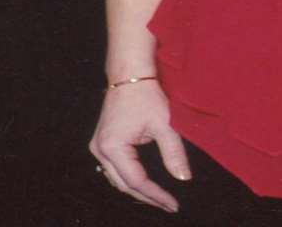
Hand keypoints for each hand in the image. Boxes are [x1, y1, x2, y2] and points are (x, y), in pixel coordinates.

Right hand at [89, 80, 189, 212]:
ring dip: (137, 190)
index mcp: (112, 146)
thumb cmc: (145, 96)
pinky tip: (144, 184)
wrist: (128, 76)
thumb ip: (174, 153)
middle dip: (147, 197)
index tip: (174, 204)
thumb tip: (183, 178)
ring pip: (117, 179)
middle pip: (124, 184)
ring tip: (159, 198)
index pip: (136, 180)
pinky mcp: (102, 142)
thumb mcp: (164, 125)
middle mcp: (100, 149)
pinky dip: (129, 179)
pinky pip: (114, 170)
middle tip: (169, 205)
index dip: (156, 195)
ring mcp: (98, 146)